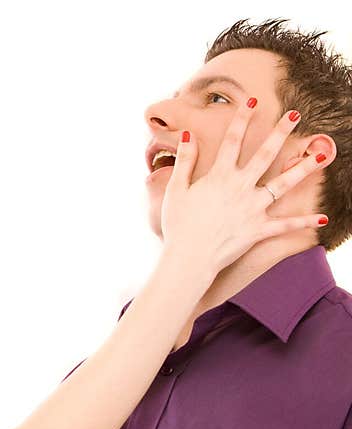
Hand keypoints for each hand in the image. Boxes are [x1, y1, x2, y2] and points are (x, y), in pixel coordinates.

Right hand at [160, 101, 329, 275]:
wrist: (188, 259)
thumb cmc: (178, 225)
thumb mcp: (176, 190)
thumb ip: (185, 161)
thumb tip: (188, 135)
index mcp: (219, 177)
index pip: (232, 141)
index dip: (242, 118)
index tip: (252, 100)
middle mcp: (240, 188)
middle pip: (265, 155)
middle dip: (280, 132)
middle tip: (295, 114)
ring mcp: (252, 209)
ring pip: (284, 185)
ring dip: (304, 168)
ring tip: (323, 155)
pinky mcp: (258, 230)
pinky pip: (285, 225)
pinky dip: (303, 222)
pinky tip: (322, 217)